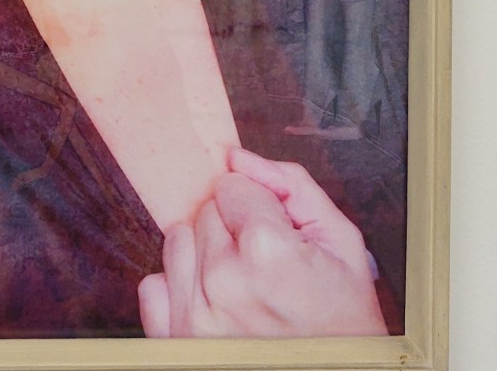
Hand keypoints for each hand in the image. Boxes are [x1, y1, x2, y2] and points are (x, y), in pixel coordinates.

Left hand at [137, 147, 386, 337]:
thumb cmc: (344, 319)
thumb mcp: (340, 241)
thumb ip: (290, 184)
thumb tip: (237, 157)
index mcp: (264, 251)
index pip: (231, 186)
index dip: (260, 206)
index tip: (279, 235)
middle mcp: (221, 282)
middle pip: (205, 211)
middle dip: (233, 227)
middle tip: (266, 263)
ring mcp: (194, 316)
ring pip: (178, 240)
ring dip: (205, 252)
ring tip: (242, 281)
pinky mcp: (175, 339)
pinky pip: (153, 284)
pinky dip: (180, 286)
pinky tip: (214, 300)